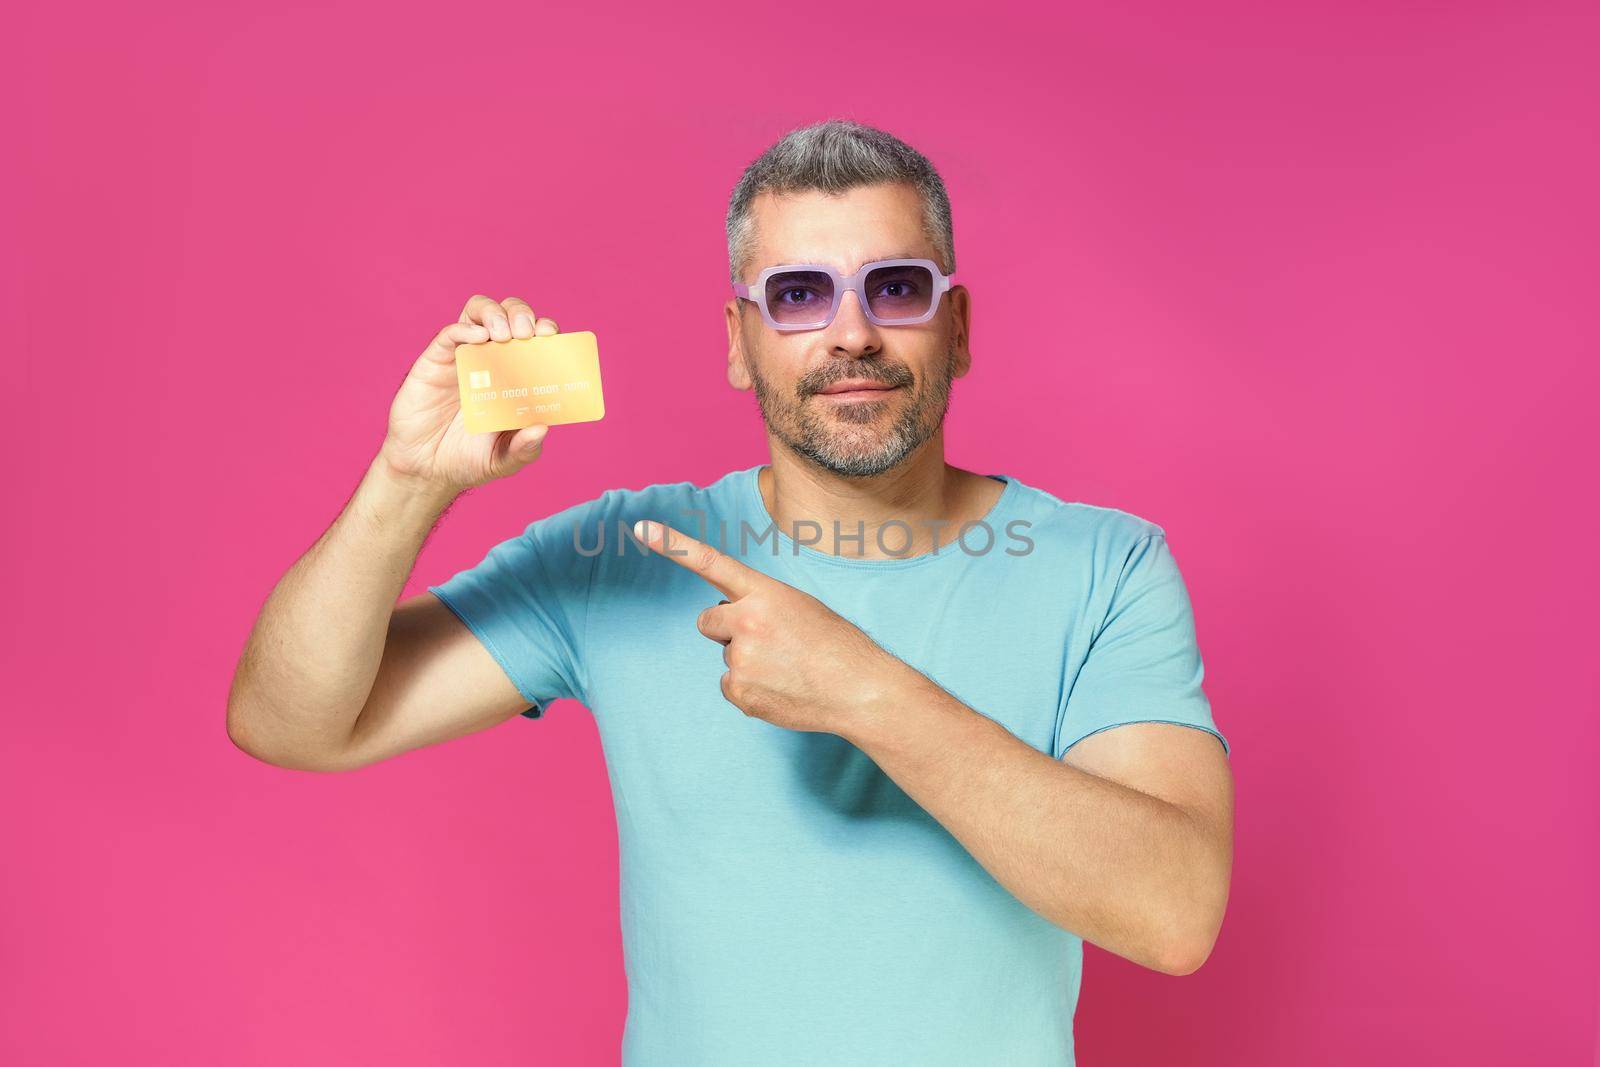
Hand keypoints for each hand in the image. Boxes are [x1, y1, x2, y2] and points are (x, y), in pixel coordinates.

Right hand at [378, 294, 559, 494]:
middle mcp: (493, 359)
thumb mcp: (503, 460)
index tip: (551, 337)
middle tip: (526, 334)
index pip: (536, 340)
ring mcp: (464, 357)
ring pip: (479, 312)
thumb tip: (543, 428)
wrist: (425, 469)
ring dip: (495, 313)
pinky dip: (464, 328)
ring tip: (503, 335)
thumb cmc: (468, 460)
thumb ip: (525, 449)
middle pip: (511, 315)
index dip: (546, 331)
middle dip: (522, 314)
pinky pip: (450, 333)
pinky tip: (478, 339)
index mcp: (516, 376)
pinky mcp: (436, 361)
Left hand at [632, 519, 917, 737]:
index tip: (640, 529)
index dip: (673, 545)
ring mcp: (739, 657)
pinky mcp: (738, 690)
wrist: (857, 689)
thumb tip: (732, 630)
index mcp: (764, 592)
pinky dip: (750, 688)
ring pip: (726, 656)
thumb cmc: (835, 645)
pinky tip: (780, 688)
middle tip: (771, 642)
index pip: (711, 562)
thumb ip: (761, 607)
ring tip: (787, 667)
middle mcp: (745, 620)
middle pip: (708, 620)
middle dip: (728, 629)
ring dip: (748, 661)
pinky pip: (730, 685)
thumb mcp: (800, 607)